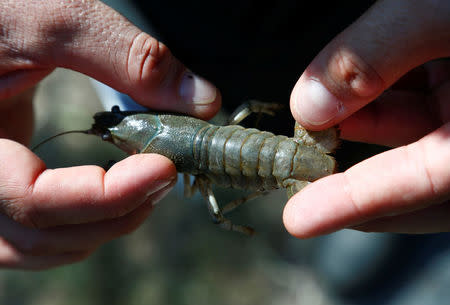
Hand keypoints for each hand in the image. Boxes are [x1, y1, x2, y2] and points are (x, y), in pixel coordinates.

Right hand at [0, 0, 218, 268]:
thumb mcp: (53, 21)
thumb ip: (126, 57)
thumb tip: (200, 100)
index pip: (34, 200)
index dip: (108, 195)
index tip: (164, 168)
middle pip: (41, 235)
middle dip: (116, 213)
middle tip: (164, 175)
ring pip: (39, 246)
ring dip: (102, 226)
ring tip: (147, 186)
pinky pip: (35, 233)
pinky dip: (83, 225)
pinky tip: (115, 195)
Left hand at [284, 0, 449, 236]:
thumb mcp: (443, 9)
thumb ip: (379, 51)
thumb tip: (311, 103)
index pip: (423, 182)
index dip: (355, 203)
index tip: (301, 220)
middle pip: (422, 188)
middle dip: (357, 185)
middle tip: (304, 182)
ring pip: (420, 152)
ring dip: (365, 143)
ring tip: (316, 132)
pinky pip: (428, 119)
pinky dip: (386, 111)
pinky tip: (353, 100)